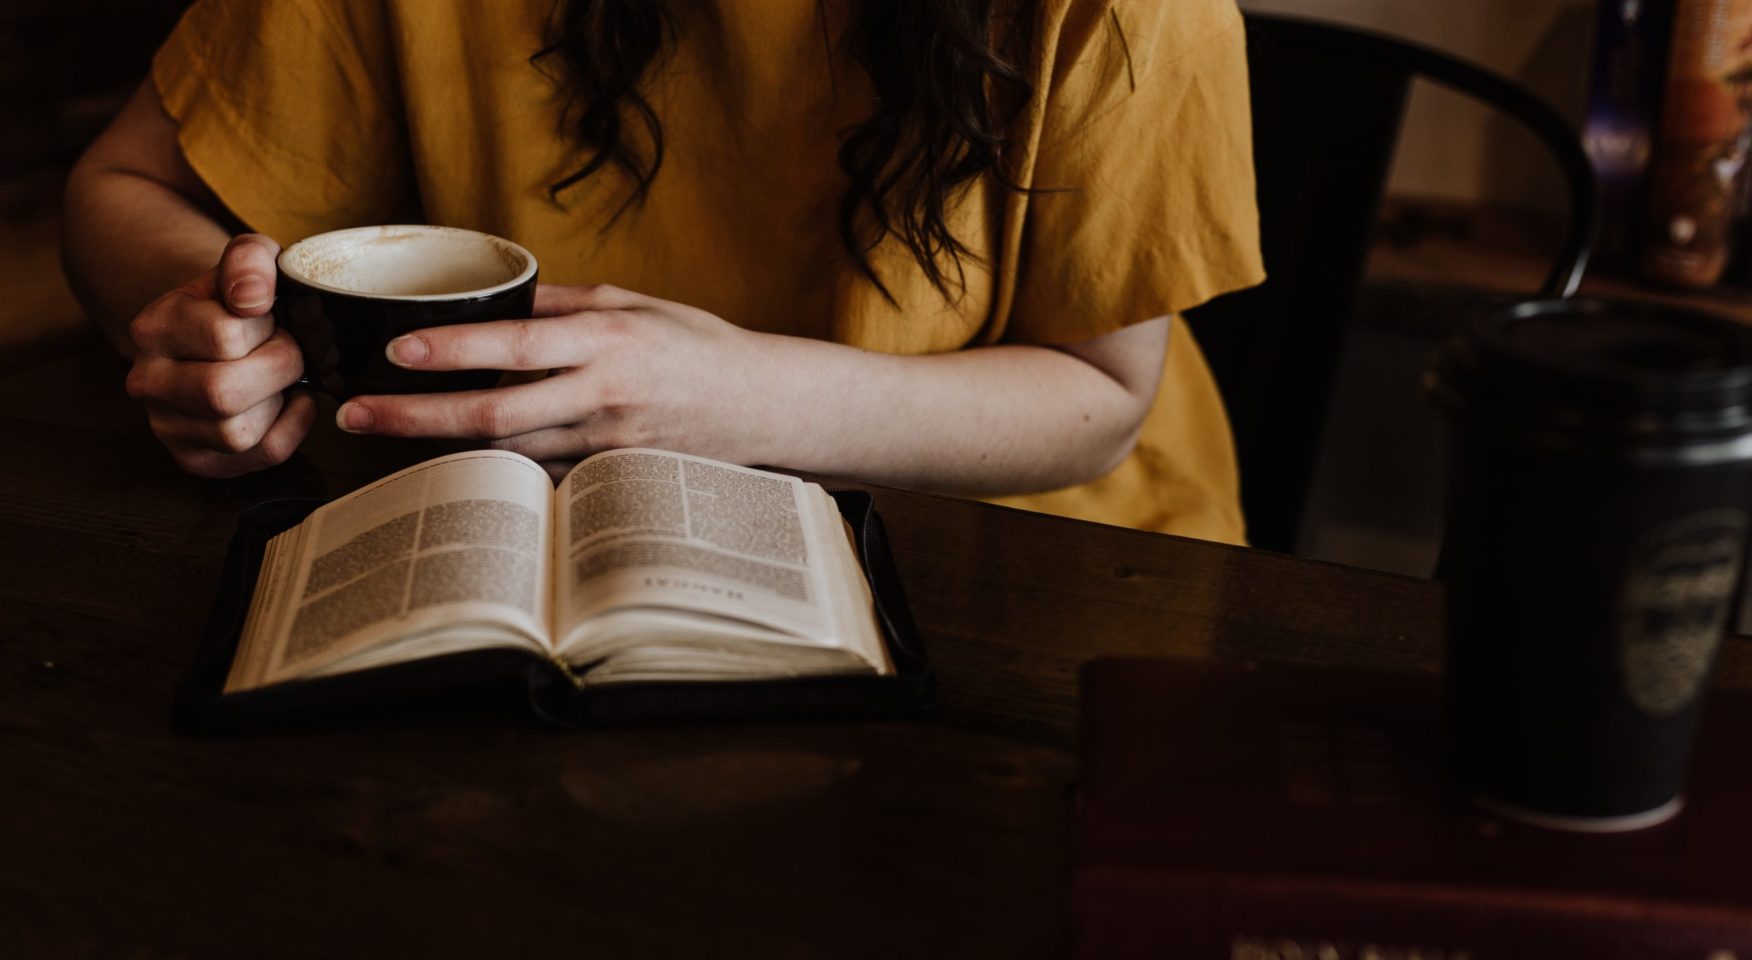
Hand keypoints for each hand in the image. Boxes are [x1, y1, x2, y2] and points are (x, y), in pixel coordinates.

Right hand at [124, 234, 315, 477]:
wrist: (214, 334)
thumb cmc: (237, 301)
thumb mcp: (245, 263)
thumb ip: (250, 261)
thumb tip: (252, 297)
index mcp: (153, 328)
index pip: (224, 336)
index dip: (266, 327)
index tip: (270, 318)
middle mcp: (147, 382)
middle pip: (223, 393)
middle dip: (278, 368)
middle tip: (288, 350)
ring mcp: (167, 427)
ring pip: (238, 433)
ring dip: (280, 400)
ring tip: (281, 376)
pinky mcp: (196, 460)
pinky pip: (261, 455)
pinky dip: (293, 427)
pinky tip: (289, 401)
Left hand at [333, 285, 777, 475]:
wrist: (762, 407)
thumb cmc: (698, 347)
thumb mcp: (634, 302)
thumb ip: (562, 302)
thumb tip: (493, 295)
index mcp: (607, 339)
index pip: (516, 343)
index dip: (453, 350)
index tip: (397, 351)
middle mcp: (603, 394)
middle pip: (495, 413)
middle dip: (416, 417)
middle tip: (355, 416)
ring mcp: (607, 444)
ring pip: (508, 453)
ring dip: (441, 449)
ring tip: (383, 438)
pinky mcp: (610, 478)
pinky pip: (539, 477)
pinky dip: (494, 470)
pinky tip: (452, 466)